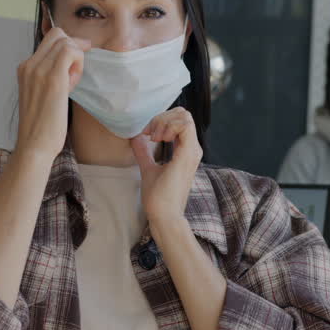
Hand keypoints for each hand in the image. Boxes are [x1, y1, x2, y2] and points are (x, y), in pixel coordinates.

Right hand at [15, 26, 90, 162]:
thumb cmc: (41, 128)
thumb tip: (68, 69)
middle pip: (57, 34)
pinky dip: (79, 63)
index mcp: (25, 69)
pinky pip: (71, 52)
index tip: (74, 64)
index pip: (49, 41)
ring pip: (65, 41)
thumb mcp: (41, 96)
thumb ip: (49, 79)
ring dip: (77, 58)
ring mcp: (39, 70)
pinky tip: (74, 83)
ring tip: (72, 82)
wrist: (34, 146)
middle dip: (74, 48)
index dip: (66, 47)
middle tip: (76, 71)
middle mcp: (29, 65)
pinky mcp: (53, 78)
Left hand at [132, 107, 202, 224]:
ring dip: (164, 121)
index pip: (180, 120)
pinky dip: (168, 126)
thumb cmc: (158, 197)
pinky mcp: (187, 155)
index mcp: (186, 151)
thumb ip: (144, 152)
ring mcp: (192, 151)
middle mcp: (193, 149)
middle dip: (162, 117)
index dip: (161, 120)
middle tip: (150, 134)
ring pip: (184, 117)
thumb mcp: (148, 168)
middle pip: (183, 114)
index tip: (147, 134)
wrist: (163, 215)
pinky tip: (159, 139)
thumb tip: (136, 137)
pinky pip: (184, 125)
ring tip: (154, 138)